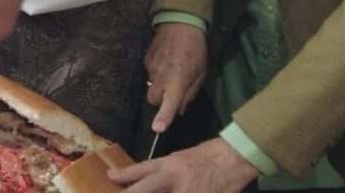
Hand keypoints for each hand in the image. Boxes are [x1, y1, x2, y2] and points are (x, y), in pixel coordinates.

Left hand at [109, 138, 258, 192]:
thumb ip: (165, 171)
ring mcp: (187, 192)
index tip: (110, 177)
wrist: (233, 158)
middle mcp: (174, 179)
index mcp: (169, 165)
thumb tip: (149, 181)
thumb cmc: (208, 155)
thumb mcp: (181, 158)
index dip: (124, 175)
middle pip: (145, 189)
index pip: (141, 170)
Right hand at [144, 23, 207, 132]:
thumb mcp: (201, 73)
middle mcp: (160, 76)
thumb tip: (179, 109)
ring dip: (160, 86)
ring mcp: (150, 67)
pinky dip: (157, 73)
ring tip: (172, 71)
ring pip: (151, 86)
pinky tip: (167, 62)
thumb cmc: (196, 50)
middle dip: (161, 100)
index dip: (163, 117)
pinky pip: (150, 74)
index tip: (157, 128)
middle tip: (173, 92)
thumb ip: (190, 93)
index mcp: (176, 80)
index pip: (168, 103)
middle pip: (153, 99)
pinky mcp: (145, 60)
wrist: (179, 23)